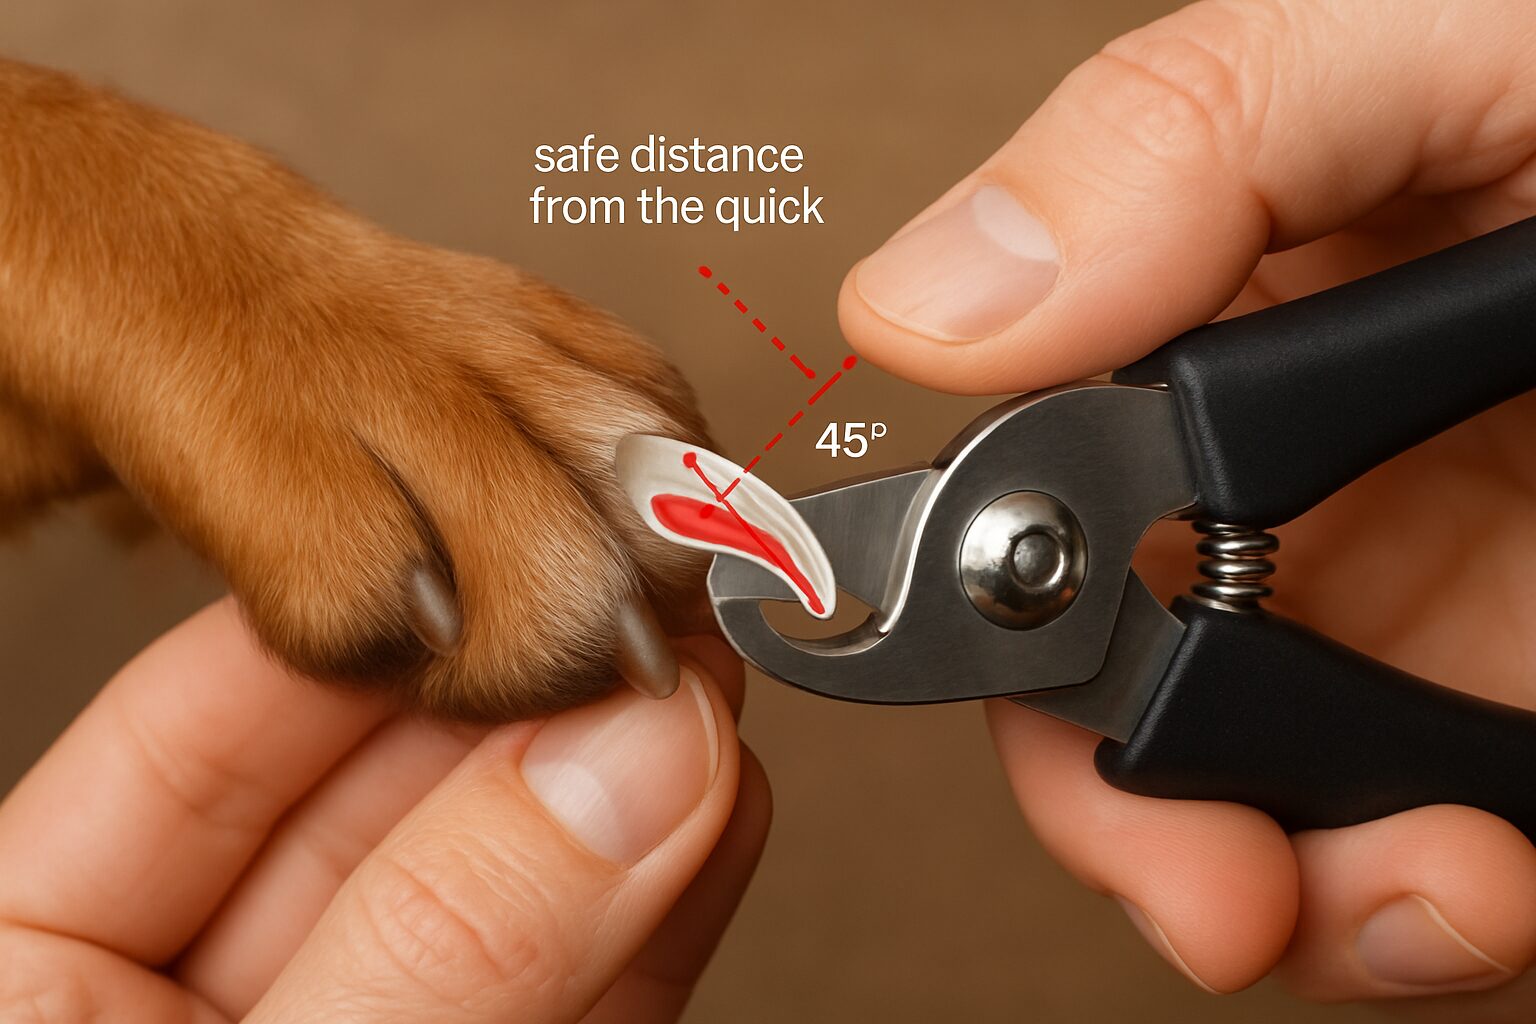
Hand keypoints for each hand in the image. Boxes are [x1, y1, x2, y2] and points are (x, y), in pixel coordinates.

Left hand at [0, 600, 766, 1022]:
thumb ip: (430, 947)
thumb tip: (610, 775)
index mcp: (44, 977)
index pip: (203, 726)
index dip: (369, 624)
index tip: (495, 561)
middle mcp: (205, 994)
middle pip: (383, 792)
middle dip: (531, 698)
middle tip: (644, 606)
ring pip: (504, 877)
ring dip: (624, 784)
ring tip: (703, 686)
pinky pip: (591, 986)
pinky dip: (668, 902)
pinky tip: (714, 807)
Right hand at [840, 0, 1535, 1011]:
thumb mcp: (1451, 37)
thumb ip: (1182, 135)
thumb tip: (927, 301)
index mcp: (1246, 317)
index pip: (1037, 481)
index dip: (997, 594)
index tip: (1023, 671)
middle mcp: (1317, 486)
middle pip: (1123, 693)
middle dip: (1141, 813)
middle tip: (1203, 872)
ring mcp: (1435, 624)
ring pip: (1275, 821)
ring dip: (1311, 895)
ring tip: (1426, 887)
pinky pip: (1449, 878)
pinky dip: (1445, 923)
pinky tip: (1489, 890)